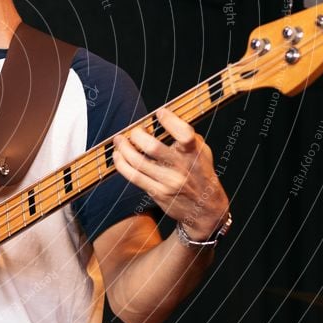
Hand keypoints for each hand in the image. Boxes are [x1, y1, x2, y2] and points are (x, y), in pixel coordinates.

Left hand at [112, 107, 229, 238]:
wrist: (205, 209)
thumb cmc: (200, 174)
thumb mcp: (202, 152)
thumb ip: (187, 137)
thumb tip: (164, 119)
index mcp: (194, 154)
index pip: (185, 135)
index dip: (170, 121)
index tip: (160, 113)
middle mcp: (182, 168)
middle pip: (153, 148)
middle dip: (138, 135)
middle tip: (135, 131)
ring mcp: (168, 181)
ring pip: (138, 162)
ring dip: (124, 148)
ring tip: (119, 140)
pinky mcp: (157, 192)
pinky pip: (133, 176)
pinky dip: (122, 164)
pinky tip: (118, 155)